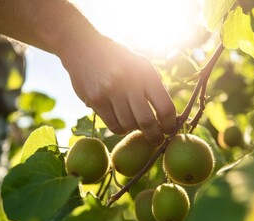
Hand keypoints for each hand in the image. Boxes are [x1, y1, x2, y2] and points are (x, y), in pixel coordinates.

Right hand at [60, 37, 176, 144]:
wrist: (83, 47)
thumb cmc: (119, 59)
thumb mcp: (140, 65)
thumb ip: (154, 87)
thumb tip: (169, 116)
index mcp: (145, 73)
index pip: (165, 107)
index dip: (170, 124)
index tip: (170, 129)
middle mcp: (128, 82)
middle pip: (147, 121)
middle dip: (155, 136)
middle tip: (158, 140)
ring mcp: (110, 91)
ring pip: (129, 125)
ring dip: (135, 130)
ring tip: (137, 126)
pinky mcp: (95, 99)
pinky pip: (113, 124)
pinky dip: (121, 129)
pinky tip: (123, 124)